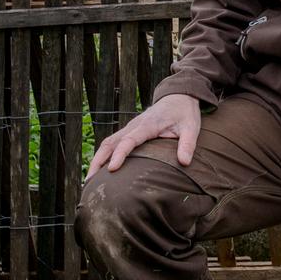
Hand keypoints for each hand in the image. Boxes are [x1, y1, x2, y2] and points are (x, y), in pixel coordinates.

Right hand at [87, 94, 202, 176]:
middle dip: (98, 162)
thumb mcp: (191, 127)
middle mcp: (134, 126)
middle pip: (109, 143)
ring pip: (107, 143)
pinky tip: (99, 171)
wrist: (178, 96)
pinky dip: (102, 156)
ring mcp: (129, 128)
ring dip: (96, 160)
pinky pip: (111, 144)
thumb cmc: (184, 113)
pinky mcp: (129, 132)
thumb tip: (185, 163)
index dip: (119, 154)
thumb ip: (188, 144)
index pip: (129, 140)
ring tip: (89, 182)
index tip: (112, 169)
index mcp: (147, 125)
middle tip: (90, 183)